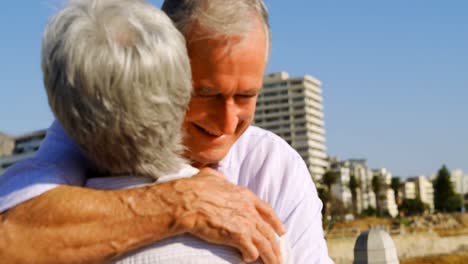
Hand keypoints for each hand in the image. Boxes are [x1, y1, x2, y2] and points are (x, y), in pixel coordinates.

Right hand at [162, 168, 285, 263]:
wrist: (187, 202)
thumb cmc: (195, 189)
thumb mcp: (210, 176)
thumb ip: (218, 178)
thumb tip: (217, 176)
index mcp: (244, 195)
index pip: (267, 211)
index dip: (276, 222)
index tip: (282, 231)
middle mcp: (249, 210)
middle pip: (269, 231)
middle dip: (276, 246)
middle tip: (279, 256)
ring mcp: (245, 223)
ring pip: (265, 244)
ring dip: (271, 257)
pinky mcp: (238, 236)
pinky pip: (252, 251)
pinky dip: (252, 257)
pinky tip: (248, 259)